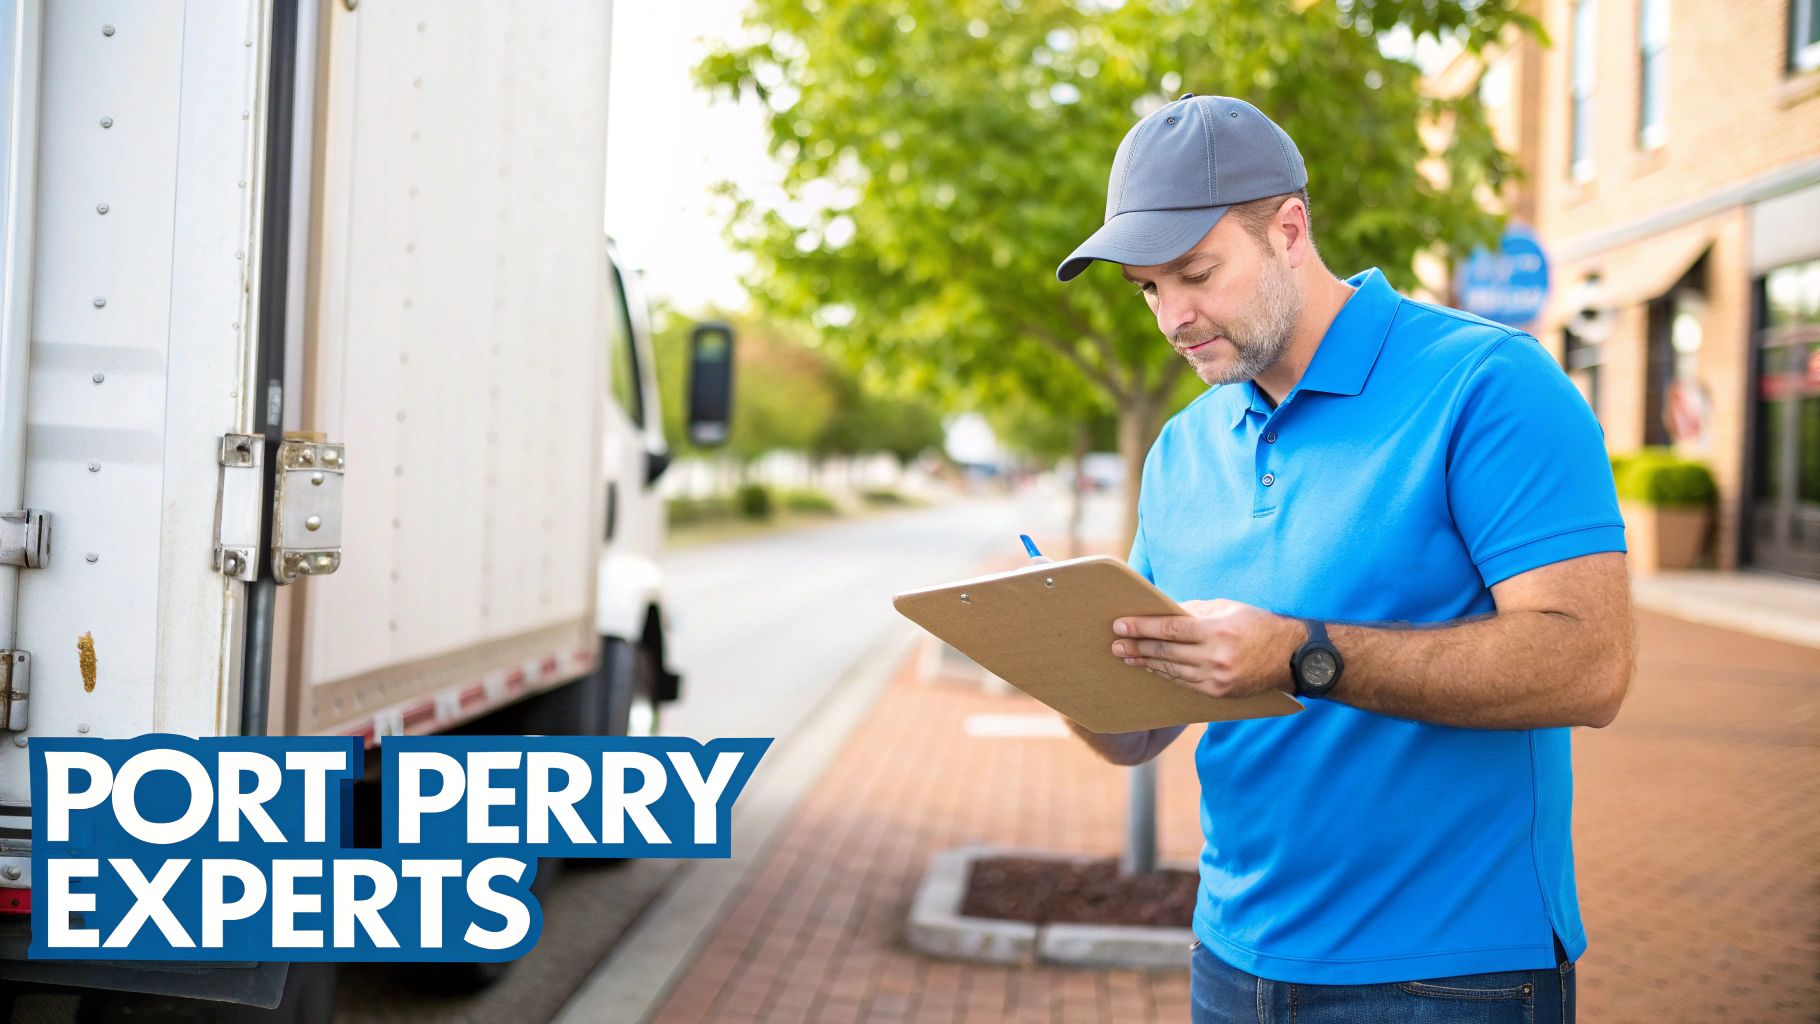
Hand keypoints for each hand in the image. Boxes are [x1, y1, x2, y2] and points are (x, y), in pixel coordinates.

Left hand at [1110, 599, 1301, 698]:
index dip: (1142, 627)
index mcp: (1217, 631)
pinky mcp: (1219, 693)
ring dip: (1146, 664)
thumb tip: (1162, 611)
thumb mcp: (1228, 608)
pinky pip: (1184, 684)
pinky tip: (1151, 669)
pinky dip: (1165, 676)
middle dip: (1137, 647)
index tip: (1120, 625)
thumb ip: (1195, 610)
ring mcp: (1217, 678)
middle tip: (1114, 644)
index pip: (1170, 628)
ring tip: (1125, 657)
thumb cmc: (1258, 625)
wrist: (1293, 657)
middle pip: (1166, 652)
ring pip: (1172, 671)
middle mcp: (1216, 657)